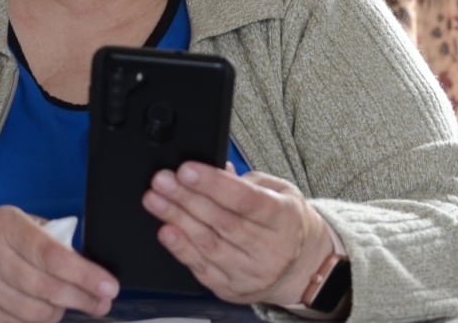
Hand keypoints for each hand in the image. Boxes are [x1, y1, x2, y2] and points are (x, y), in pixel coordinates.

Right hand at [0, 206, 118, 322]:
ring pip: (37, 314)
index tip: (108, 286)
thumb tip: (84, 263)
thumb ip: (48, 237)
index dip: (85, 274)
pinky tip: (43, 311)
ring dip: (60, 311)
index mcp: (6, 227)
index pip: (52, 256)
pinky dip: (37, 322)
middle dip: (82, 298)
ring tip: (68, 302)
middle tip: (102, 301)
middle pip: (48, 289)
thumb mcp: (15, 221)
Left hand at [141, 162, 332, 306]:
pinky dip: (181, 250)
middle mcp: (269, 249)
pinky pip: (203, 269)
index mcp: (283, 218)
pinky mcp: (232, 289)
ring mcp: (251, 273)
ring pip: (209, 246)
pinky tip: (166, 232)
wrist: (303, 268)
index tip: (186, 170)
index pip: (245, 200)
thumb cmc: (285, 223)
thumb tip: (215, 168)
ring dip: (177, 220)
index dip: (213, 185)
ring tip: (155, 200)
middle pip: (222, 222)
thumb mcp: (279, 191)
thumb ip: (247, 180)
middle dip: (186, 198)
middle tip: (161, 180)